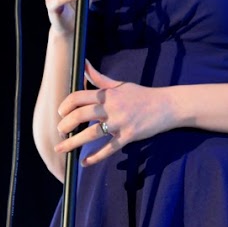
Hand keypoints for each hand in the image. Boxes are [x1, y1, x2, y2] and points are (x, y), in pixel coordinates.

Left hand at [53, 62, 172, 165]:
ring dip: (73, 143)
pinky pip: (109, 149)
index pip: (78, 97)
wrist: (167, 106)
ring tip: (61, 148)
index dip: (65, 106)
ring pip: (91, 134)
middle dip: (65, 125)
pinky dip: (95, 157)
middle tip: (60, 132)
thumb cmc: (142, 95)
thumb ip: (99, 78)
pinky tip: (84, 162)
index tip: (61, 113)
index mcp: (108, 94)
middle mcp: (112, 107)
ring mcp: (120, 122)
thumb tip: (84, 64)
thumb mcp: (119, 84)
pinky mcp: (128, 136)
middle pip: (80, 115)